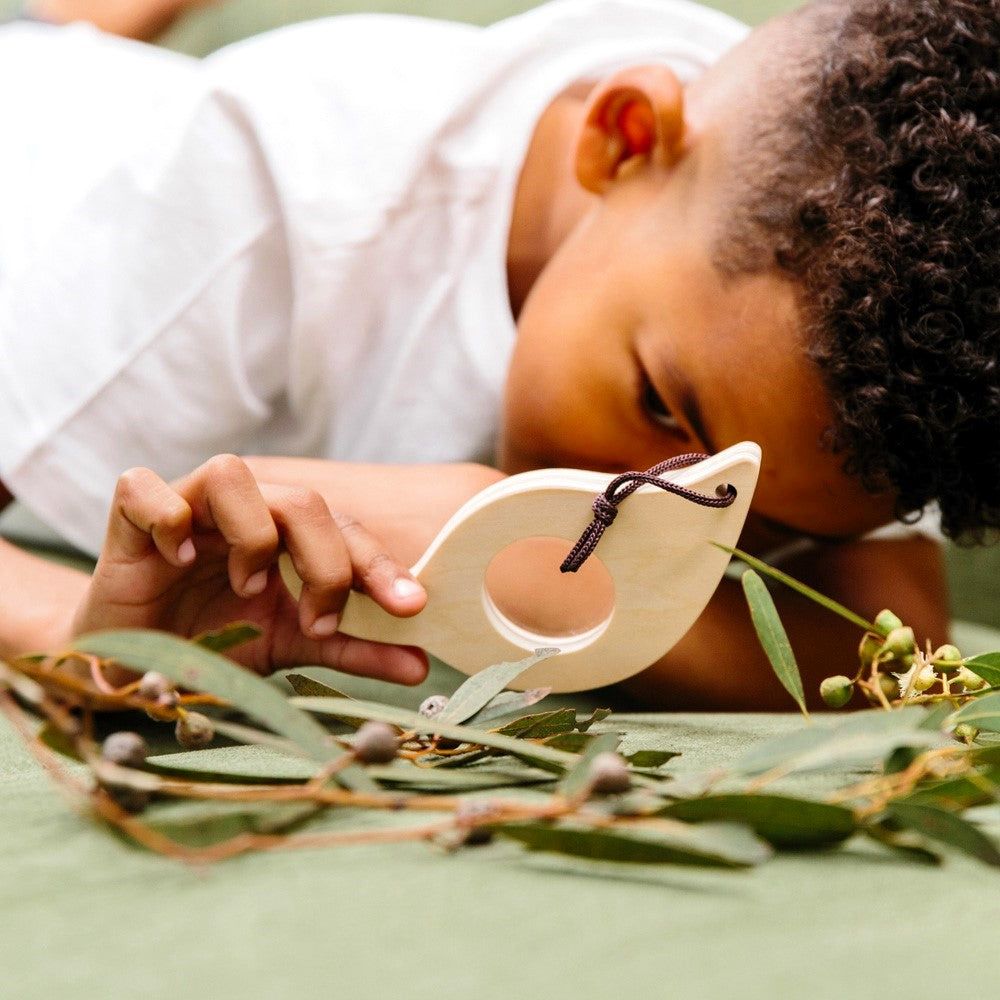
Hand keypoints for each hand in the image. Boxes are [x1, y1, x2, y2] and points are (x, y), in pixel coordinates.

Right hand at [71, 454, 428, 682]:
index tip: (410, 609)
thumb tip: (421, 666)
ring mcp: (186, 507)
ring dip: (252, 533)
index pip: (345, 530)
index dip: (379, 566)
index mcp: (285, 532)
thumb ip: (352, 649)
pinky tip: (178, 561)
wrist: (131, 663)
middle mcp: (243, 510)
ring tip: (248, 588)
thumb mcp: (291, 644)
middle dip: (324, 561)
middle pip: (301, 500)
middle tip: (318, 620)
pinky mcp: (127, 518)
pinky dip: (166, 517)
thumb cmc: (215, 642)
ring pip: (231, 472)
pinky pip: (143, 485)